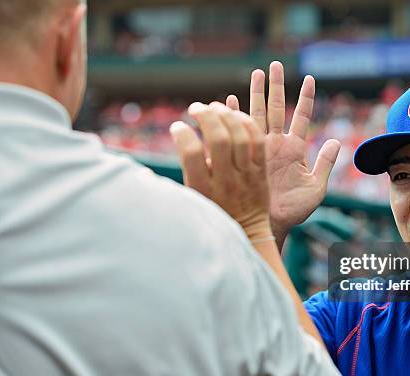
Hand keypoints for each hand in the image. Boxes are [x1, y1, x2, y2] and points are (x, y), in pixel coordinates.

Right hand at [171, 102, 270, 239]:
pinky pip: (258, 142)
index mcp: (203, 190)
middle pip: (218, 139)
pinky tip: (236, 115)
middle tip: (196, 108)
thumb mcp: (190, 203)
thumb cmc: (212, 217)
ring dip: (227, 115)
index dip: (183, 134)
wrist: (247, 235)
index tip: (177, 126)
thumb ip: (174, 183)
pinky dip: (247, 124)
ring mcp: (247, 176)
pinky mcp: (261, 173)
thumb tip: (148, 169)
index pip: (192, 154)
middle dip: (206, 116)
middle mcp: (226, 181)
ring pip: (240, 137)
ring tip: (215, 107)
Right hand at [226, 61, 339, 245]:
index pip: (302, 117)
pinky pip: (239, 131)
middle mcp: (277, 144)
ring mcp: (259, 148)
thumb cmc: (293, 211)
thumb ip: (325, 164)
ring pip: (258, 113)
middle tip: (275, 64)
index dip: (306, 98)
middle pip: (277, 108)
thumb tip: (337, 141)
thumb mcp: (316, 188)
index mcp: (294, 149)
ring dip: (256, 93)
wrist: (270, 224)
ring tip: (256, 73)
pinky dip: (235, 115)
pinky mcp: (244, 155)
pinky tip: (229, 100)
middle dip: (276, 86)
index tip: (309, 78)